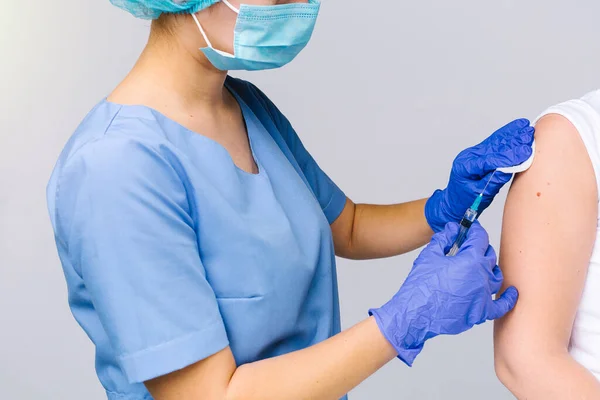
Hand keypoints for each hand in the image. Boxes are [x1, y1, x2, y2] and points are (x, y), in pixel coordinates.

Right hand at [369, 222, 517, 365]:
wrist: (415, 314)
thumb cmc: (420, 285)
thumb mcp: (430, 255)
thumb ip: (444, 238)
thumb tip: (453, 229)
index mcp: (471, 260)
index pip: (480, 238)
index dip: (474, 230)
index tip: (471, 228)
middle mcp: (482, 277)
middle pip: (489, 256)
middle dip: (480, 247)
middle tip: (469, 246)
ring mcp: (484, 296)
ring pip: (496, 277)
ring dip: (490, 268)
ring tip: (481, 265)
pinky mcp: (481, 312)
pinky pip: (501, 305)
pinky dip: (508, 298)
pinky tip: (512, 293)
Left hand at [425, 118, 533, 231]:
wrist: (454, 203)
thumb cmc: (465, 202)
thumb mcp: (480, 195)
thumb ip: (494, 181)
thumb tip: (510, 169)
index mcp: (465, 167)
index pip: (490, 160)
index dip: (508, 156)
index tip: (525, 152)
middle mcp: (469, 157)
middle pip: (494, 147)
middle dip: (513, 141)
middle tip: (530, 136)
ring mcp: (474, 153)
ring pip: (495, 142)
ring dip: (512, 135)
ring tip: (527, 129)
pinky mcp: (480, 153)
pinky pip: (495, 142)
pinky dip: (507, 135)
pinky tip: (517, 128)